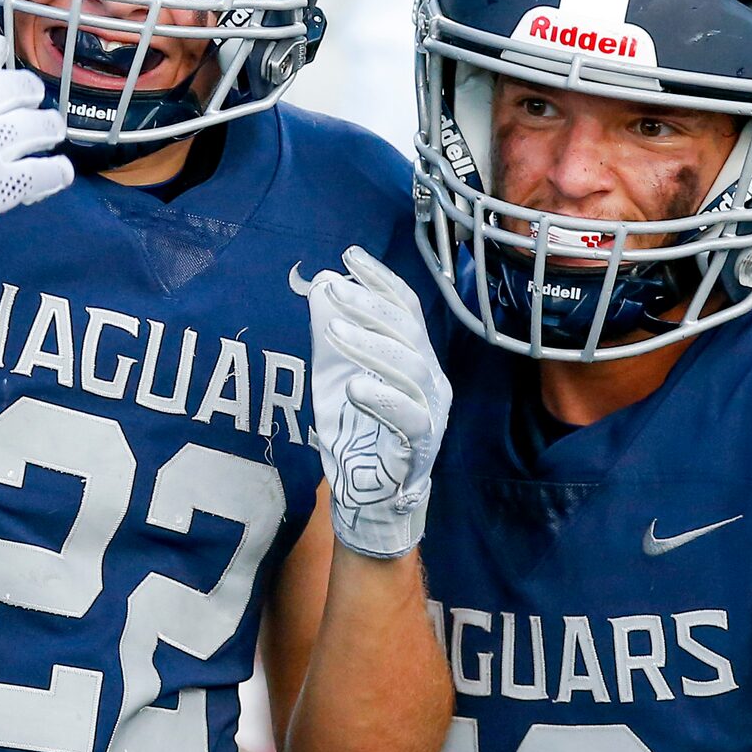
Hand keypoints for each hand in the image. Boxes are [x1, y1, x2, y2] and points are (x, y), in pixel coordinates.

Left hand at [301, 249, 450, 556]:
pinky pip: (407, 416)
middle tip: (334, 287)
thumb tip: (320, 284)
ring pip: (409, 367)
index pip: (405, 308)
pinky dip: (381, 398)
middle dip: (369, 304)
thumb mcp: (337, 374)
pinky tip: (353, 385)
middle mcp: (430, 379)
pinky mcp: (420, 445)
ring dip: (369, 344)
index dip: (380, 280)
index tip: (350, 256)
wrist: (370, 494)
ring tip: (333, 328)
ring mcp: (430, 411)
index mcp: (416, 357)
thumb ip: (333, 335)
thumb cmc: (358, 431)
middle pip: (407, 331)